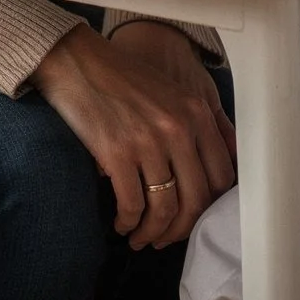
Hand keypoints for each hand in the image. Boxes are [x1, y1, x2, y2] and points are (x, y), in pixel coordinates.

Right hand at [31, 23, 236, 247]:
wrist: (78, 61)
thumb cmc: (123, 78)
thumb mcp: (173, 93)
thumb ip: (200, 126)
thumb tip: (222, 168)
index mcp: (196, 113)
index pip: (221, 177)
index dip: (210, 207)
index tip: (195, 217)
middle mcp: (178, 128)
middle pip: (197, 200)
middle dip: (182, 229)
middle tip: (166, 238)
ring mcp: (148, 142)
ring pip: (165, 209)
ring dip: (153, 232)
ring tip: (141, 237)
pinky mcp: (117, 154)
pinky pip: (133, 205)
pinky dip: (129, 222)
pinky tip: (122, 223)